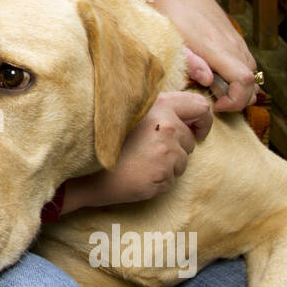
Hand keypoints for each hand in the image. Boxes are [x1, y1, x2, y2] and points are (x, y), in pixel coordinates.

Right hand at [61, 91, 211, 210]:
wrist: (83, 169)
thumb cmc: (105, 141)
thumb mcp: (129, 113)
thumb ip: (157, 110)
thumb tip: (186, 116)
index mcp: (159, 105)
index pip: (200, 106)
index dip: (202, 120)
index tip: (196, 130)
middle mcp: (167, 126)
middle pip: (190, 140)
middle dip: (177, 147)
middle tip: (151, 151)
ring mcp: (166, 152)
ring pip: (182, 162)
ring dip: (167, 165)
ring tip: (140, 163)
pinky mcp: (163, 175)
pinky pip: (172, 180)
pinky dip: (159, 180)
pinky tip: (138, 175)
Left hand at [127, 0, 257, 111]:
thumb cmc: (164, 14)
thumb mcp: (168, 40)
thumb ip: (189, 62)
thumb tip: (208, 80)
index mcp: (214, 46)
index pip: (244, 80)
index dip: (236, 101)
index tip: (216, 105)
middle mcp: (230, 43)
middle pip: (253, 81)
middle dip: (239, 98)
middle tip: (214, 100)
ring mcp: (234, 38)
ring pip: (251, 71)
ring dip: (239, 86)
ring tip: (214, 89)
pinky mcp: (232, 35)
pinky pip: (245, 60)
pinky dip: (238, 73)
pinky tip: (217, 74)